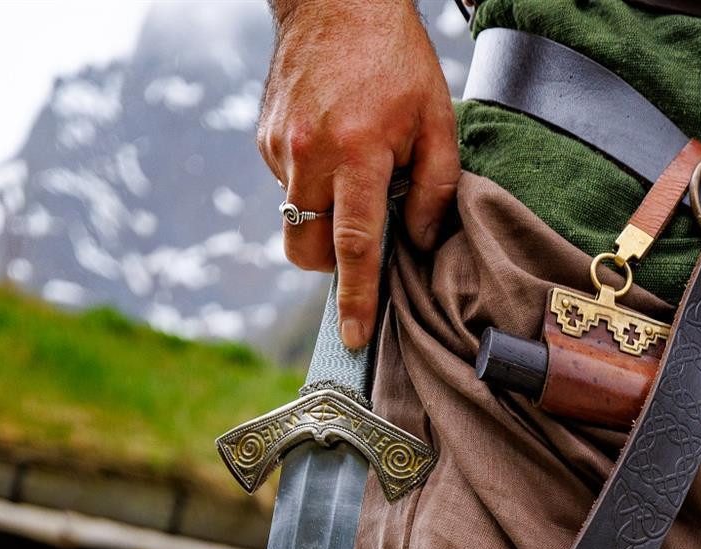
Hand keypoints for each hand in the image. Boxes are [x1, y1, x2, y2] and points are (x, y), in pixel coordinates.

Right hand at [260, 0, 459, 351]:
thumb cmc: (394, 59)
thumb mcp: (437, 119)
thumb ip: (435, 189)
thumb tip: (418, 243)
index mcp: (356, 152)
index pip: (355, 245)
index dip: (357, 297)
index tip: (355, 336)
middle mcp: (309, 154)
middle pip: (306, 249)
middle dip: (330, 265)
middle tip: (361, 241)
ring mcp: (279, 146)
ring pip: (293, 220)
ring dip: (322, 219)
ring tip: (352, 176)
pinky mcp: (264, 138)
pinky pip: (287, 186)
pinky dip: (311, 184)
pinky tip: (333, 146)